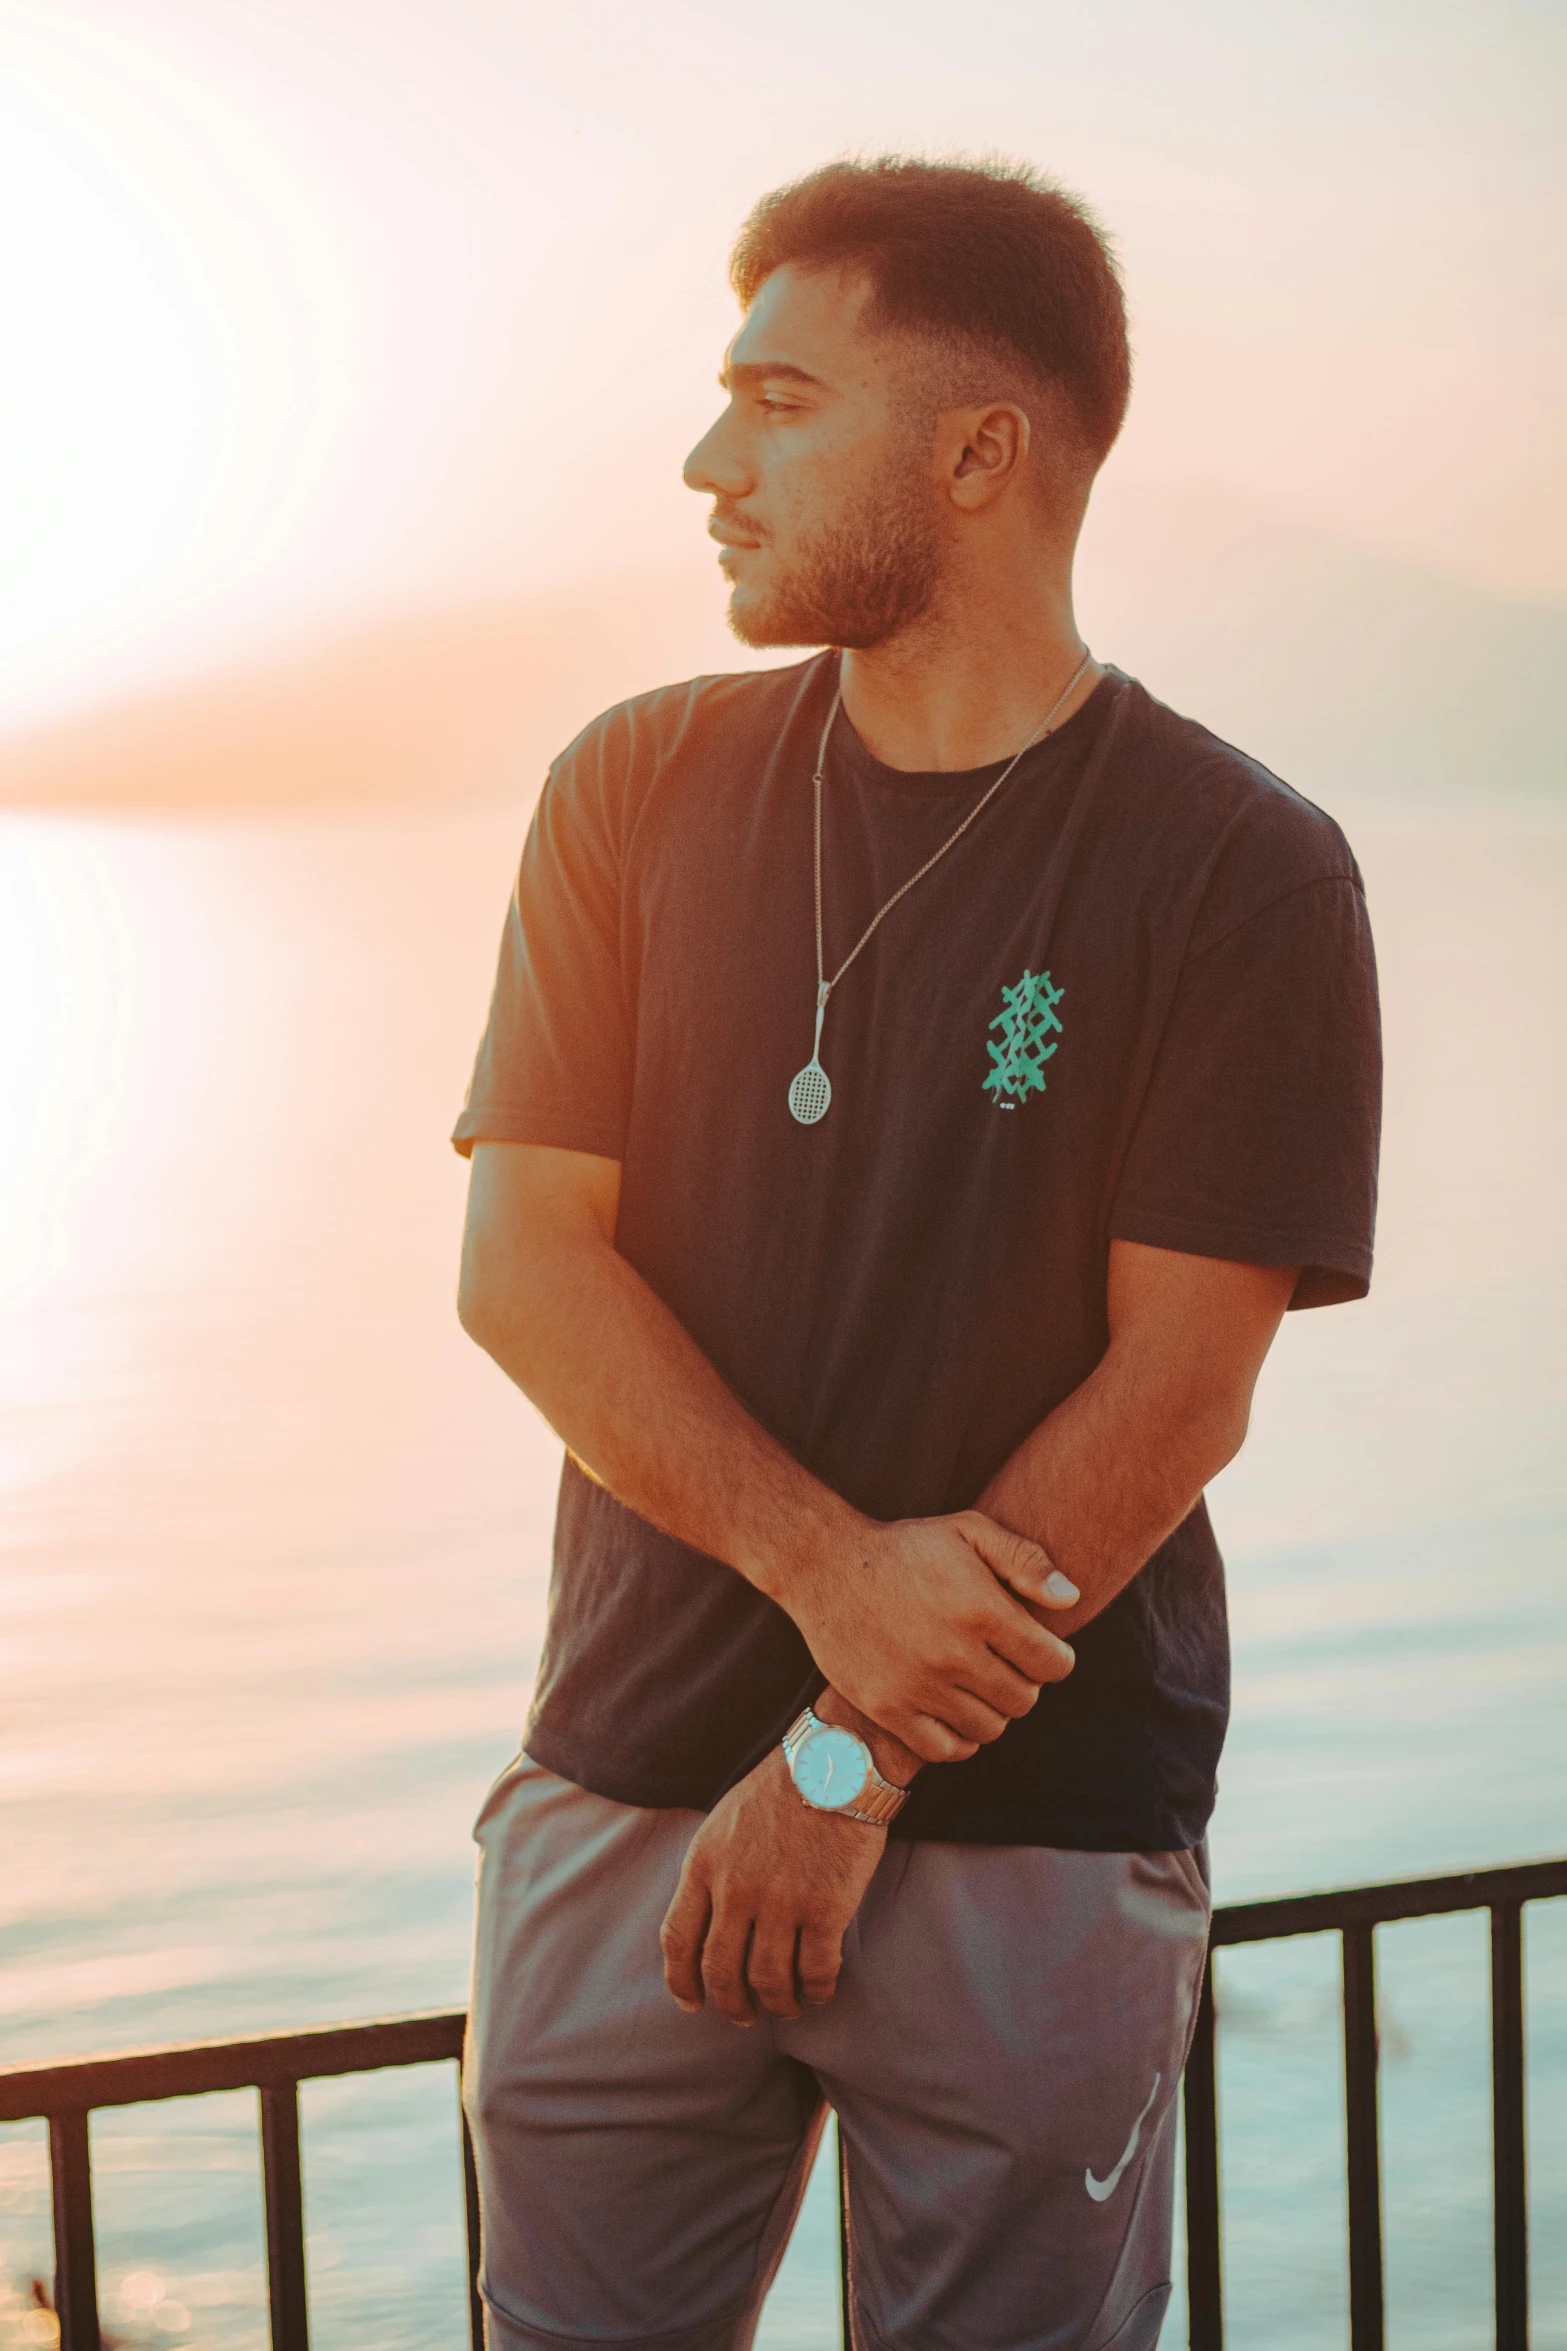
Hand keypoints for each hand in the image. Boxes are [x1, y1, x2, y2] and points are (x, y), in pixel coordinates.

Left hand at [660, 1749, 886, 2022]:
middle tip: (744, 2014)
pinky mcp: (826, 1908)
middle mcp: (736, 1889)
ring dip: (778, 2003)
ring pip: (769, 1981)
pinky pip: (816, 1971)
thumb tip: (703, 1920)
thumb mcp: (723, 1822)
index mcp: (704, 1865)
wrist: (835, 1762)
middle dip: (731, 2003)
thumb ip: (710, 1870)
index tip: (691, 2003)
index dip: (682, 1980)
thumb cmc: (780, 1789)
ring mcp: (781, 1901)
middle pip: (721, 1971)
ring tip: (787, 2006)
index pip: (678, 1940)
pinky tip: (819, 1990)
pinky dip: (817, 1990)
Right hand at [780, 1510, 1077, 1764]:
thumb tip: (1070, 1598)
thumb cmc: (906, 1548)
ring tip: (978, 1684)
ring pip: (988, 1728)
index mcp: (980, 1609)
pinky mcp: (888, 1708)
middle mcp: (952, 1653)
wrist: (826, 1565)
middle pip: (1023, 1699)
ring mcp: (918, 1685)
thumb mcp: (968, 1530)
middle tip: (1005, 1664)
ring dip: (993, 1710)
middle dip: (1024, 1683)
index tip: (1041, 1650)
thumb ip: (1025, 1560)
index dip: (1055, 1658)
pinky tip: (954, 1710)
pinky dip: (959, 1739)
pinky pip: (944, 1749)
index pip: (1052, 1664)